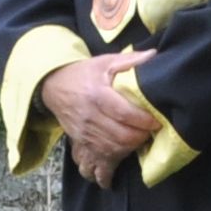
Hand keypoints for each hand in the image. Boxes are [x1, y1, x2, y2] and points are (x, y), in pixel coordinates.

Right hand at [43, 53, 160, 183]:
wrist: (54, 86)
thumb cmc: (83, 73)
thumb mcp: (105, 61)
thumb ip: (130, 60)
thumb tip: (154, 55)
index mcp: (97, 94)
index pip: (124, 113)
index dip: (143, 120)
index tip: (156, 121)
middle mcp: (90, 115)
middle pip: (121, 135)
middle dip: (140, 136)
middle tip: (151, 131)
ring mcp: (84, 131)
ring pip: (113, 148)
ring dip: (131, 147)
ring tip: (141, 138)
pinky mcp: (81, 141)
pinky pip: (101, 155)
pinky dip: (117, 156)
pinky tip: (126, 149)